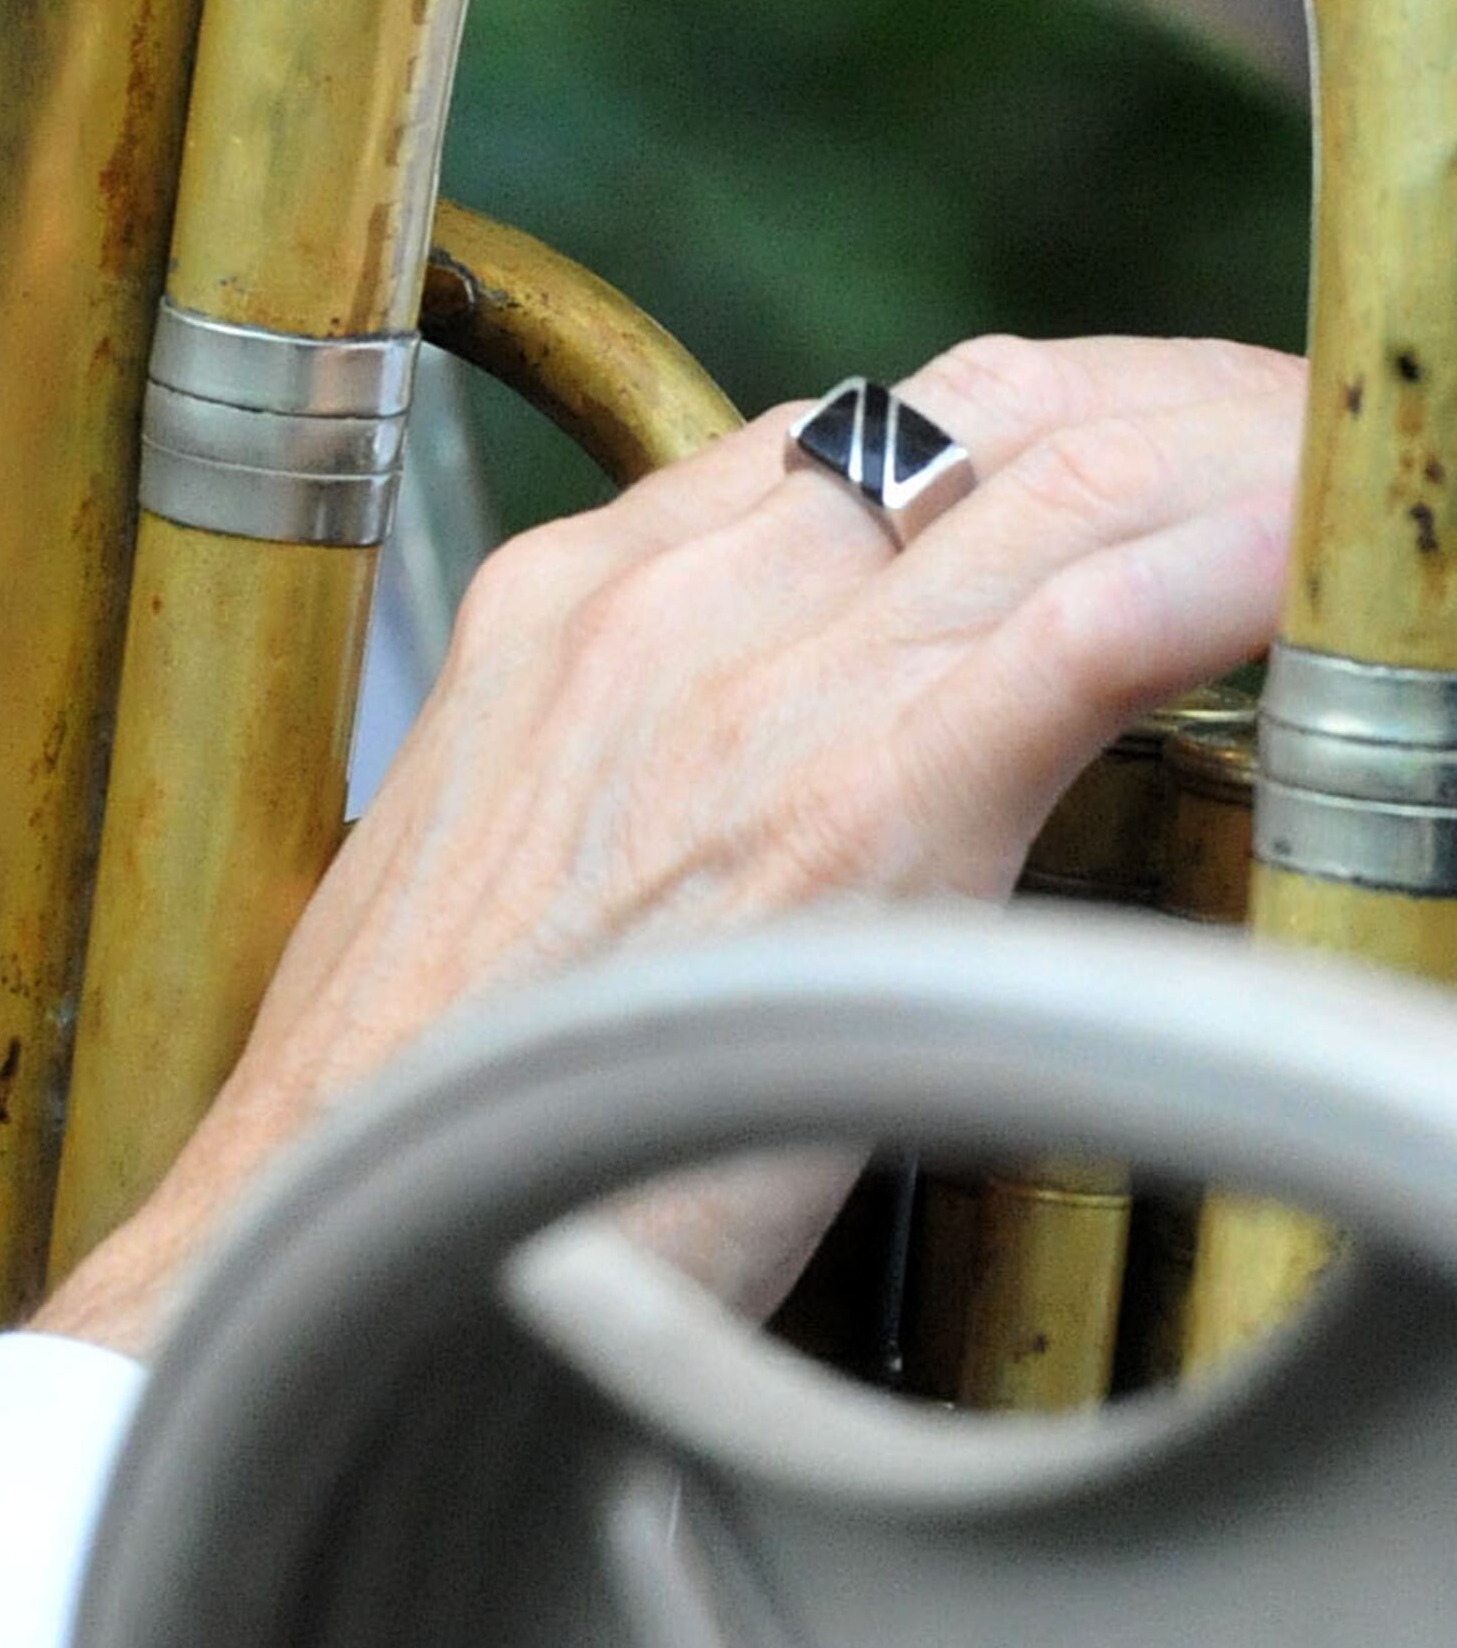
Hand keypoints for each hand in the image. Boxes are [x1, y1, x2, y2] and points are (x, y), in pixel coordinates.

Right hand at [35, 327, 1300, 1354]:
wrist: (308, 1243)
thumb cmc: (416, 1130)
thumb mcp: (510, 886)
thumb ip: (641, 802)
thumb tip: (755, 838)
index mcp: (573, 602)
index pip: (850, 429)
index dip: (1036, 419)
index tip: (1150, 452)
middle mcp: (660, 598)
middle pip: (975, 409)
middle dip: (1168, 403)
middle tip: (1290, 448)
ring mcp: (749, 686)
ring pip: (1052, 477)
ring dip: (1235, 463)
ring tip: (1340, 491)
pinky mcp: (847, 808)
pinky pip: (1083, 624)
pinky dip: (1224, 570)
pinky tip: (1311, 563)